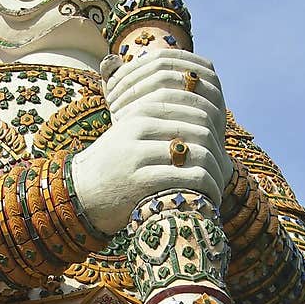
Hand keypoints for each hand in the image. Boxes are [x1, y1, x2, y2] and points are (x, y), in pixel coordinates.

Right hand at [70, 48, 233, 234]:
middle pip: (199, 129)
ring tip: (218, 184)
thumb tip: (204, 109)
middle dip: (218, 149)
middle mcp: (138, 128)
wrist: (81, 194)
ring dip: (215, 172)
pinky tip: (208, 198)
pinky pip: (189, 179)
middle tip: (224, 167)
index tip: (219, 145)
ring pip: (198, 154)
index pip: (190, 105)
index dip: (213, 123)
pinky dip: (206, 188)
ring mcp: (138, 155)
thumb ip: (160, 119)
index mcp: (139, 112)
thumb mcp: (130, 131)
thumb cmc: (114, 164)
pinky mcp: (141, 182)